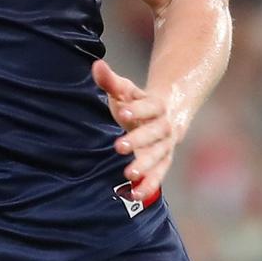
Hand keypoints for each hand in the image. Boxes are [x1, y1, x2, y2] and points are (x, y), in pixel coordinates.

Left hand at [92, 59, 175, 202]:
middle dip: (138, 140)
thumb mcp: (124, 89)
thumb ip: (110, 80)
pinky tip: (135, 195)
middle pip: (155, 133)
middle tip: (118, 147)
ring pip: (159, 156)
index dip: (137, 109)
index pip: (149, 106)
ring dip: (146, 166)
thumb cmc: (135, 102)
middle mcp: (165, 127)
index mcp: (156, 105)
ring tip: (129, 174)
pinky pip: (159, 176)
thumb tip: (96, 65)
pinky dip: (149, 186)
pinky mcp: (162, 163)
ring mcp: (165, 146)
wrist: (164, 114)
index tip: (121, 112)